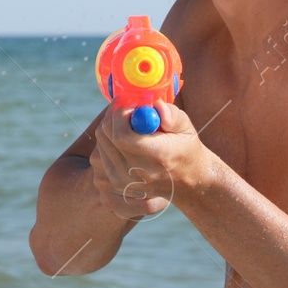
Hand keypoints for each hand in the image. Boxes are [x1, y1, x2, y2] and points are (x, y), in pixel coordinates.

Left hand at [90, 100, 213, 219]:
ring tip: (131, 127)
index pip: (121, 135)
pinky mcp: (115, 182)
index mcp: (156, 157)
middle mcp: (136, 172)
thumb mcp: (186, 128)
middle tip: (128, 109)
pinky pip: (100, 153)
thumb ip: (172, 115)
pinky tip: (127, 141)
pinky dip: (109, 141)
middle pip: (106, 135)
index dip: (121, 114)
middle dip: (114, 116)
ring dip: (111, 128)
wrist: (186, 181)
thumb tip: (155, 106)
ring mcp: (123, 180)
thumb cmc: (185, 149)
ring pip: (101, 142)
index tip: (132, 104)